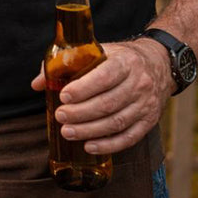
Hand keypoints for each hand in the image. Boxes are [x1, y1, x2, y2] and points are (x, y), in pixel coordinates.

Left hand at [30, 38, 173, 153]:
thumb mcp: (100, 52)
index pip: (105, 76)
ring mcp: (146, 104)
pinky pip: (129, 137)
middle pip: (108, 103)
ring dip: (90, 130)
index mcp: (126, 62)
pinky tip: (89, 146)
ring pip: (117, 122)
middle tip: (60, 116)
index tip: (64, 96)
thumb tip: (37, 83)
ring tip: (67, 132)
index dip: (84, 88)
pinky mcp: (149, 121)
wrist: (159, 65)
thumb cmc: (121, 59)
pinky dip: (109, 145)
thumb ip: (68, 64)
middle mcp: (139, 83)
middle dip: (81, 113)